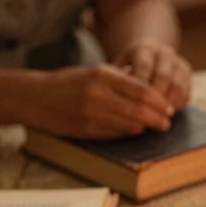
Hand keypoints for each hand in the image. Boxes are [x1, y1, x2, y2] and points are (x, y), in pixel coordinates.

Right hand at [32, 64, 174, 138]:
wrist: (35, 97)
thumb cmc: (72, 83)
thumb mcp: (96, 72)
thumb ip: (124, 79)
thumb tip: (155, 91)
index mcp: (102, 75)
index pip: (142, 90)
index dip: (160, 102)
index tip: (170, 108)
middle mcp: (97, 93)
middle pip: (140, 111)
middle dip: (158, 119)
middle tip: (167, 123)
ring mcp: (91, 113)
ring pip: (131, 125)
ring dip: (145, 128)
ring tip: (153, 127)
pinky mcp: (86, 130)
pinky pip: (117, 134)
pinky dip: (129, 133)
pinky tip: (134, 131)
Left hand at [113, 40, 191, 110]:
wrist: (149, 53)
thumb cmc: (129, 66)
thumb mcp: (119, 67)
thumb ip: (117, 80)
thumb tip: (115, 100)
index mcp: (144, 49)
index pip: (144, 68)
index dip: (140, 88)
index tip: (134, 105)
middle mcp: (163, 53)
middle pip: (163, 77)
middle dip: (156, 99)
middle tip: (149, 116)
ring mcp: (177, 62)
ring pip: (177, 85)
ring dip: (168, 103)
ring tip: (159, 117)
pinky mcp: (187, 72)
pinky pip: (186, 91)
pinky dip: (178, 104)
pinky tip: (168, 113)